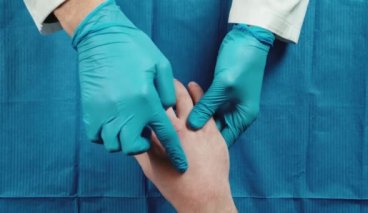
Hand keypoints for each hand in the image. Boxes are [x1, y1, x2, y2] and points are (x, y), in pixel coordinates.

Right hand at [55, 0, 186, 171]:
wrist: (102, 37)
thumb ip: (168, 91)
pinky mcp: (89, 109)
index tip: (183, 166)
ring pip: (112, 144)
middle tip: (144, 136)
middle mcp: (125, 110)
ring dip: (122, 141)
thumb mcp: (160, 65)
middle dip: (141, 147)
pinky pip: (95, 136)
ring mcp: (104, 111)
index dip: (176, 153)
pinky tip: (112, 124)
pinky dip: (104, 136)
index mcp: (147, 100)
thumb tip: (169, 109)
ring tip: (128, 128)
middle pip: (132, 146)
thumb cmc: (135, 48)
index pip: (166, 135)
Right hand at [135, 80, 236, 212]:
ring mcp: (197, 127)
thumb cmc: (175, 186)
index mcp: (161, 135)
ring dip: (180, 86)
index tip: (144, 84)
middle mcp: (178, 127)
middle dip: (162, 85)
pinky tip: (195, 86)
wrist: (204, 197)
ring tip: (174, 80)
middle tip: (157, 78)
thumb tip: (132, 134)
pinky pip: (205, 105)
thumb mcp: (150, 169)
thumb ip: (140, 149)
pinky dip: (199, 93)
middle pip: (169, 98)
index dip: (148, 93)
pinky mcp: (212, 130)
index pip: (152, 107)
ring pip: (188, 98)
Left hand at [188, 25, 273, 145]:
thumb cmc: (240, 63)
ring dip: (196, 119)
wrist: (247, 39)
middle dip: (199, 133)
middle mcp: (237, 113)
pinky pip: (208, 106)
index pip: (224, 139)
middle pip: (216, 130)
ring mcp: (229, 103)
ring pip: (210, 118)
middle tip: (178, 139)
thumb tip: (191, 126)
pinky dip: (197, 107)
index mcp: (243, 116)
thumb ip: (207, 107)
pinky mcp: (222, 93)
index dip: (207, 145)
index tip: (188, 150)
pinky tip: (182, 109)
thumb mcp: (223, 87)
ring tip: (176, 126)